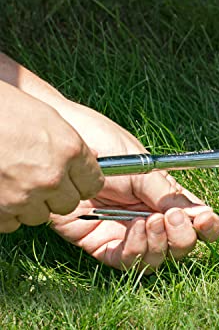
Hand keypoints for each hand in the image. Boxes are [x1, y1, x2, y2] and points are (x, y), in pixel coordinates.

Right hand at [0, 82, 103, 232]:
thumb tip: (90, 157)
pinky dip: (8, 212)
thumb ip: (71, 145)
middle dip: (58, 195)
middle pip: (68, 205)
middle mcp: (51, 178)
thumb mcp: (51, 119)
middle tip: (43, 179)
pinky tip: (3, 189)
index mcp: (70, 152)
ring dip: (32, 204)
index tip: (77, 180)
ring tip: (18, 180)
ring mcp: (23, 196)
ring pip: (40, 216)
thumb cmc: (8, 111)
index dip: (84, 182)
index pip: (93, 185)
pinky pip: (12, 222)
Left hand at [51, 100, 218, 269]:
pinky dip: (135, 252)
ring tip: (149, 221)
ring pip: (154, 259)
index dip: (207, 226)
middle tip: (172, 219)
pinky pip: (125, 261)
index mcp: (165, 194)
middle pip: (179, 245)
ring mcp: (126, 232)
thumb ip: (165, 191)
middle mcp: (150, 216)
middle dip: (182, 238)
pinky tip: (134, 230)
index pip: (195, 217)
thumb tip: (195, 212)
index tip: (207, 221)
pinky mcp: (101, 243)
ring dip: (159, 244)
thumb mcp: (141, 164)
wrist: (63, 148)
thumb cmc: (104, 145)